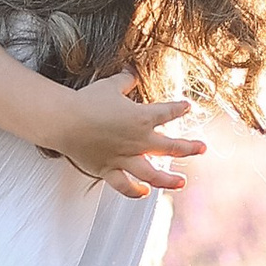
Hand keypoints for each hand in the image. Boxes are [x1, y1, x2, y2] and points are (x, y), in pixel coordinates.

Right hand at [46, 79, 206, 198]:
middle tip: (201, 148)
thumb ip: (125, 80)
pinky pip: (124, 186)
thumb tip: (131, 73)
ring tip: (181, 182)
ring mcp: (125, 158)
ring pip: (154, 174)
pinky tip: (143, 192)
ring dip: (170, 180)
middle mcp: (138, 141)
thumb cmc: (87, 101)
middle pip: (172, 147)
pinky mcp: (108, 170)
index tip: (186, 108)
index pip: (168, 113)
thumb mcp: (110, 85)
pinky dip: (135, 191)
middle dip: (190, 147)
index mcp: (142, 118)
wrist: (64, 120)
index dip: (180, 109)